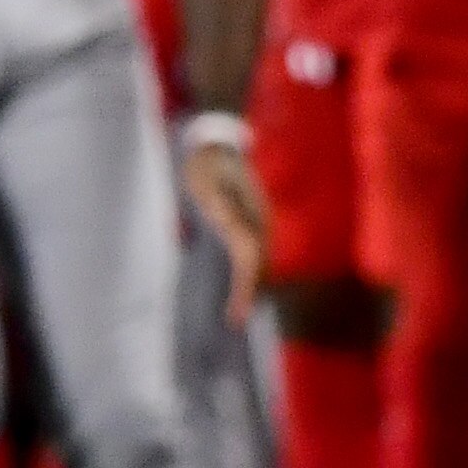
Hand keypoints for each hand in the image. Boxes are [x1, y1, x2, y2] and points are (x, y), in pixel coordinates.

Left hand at [182, 130, 271, 327]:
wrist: (218, 145)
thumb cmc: (207, 163)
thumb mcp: (207, 181)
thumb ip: (218, 204)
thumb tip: (230, 227)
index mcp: (252, 216)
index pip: (251, 260)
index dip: (245, 287)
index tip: (237, 310)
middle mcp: (260, 223)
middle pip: (258, 266)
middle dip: (247, 294)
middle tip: (234, 322)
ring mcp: (258, 223)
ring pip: (258, 262)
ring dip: (249, 287)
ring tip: (237, 314)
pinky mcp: (251, 223)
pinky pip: (252, 254)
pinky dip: (248, 273)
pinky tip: (242, 287)